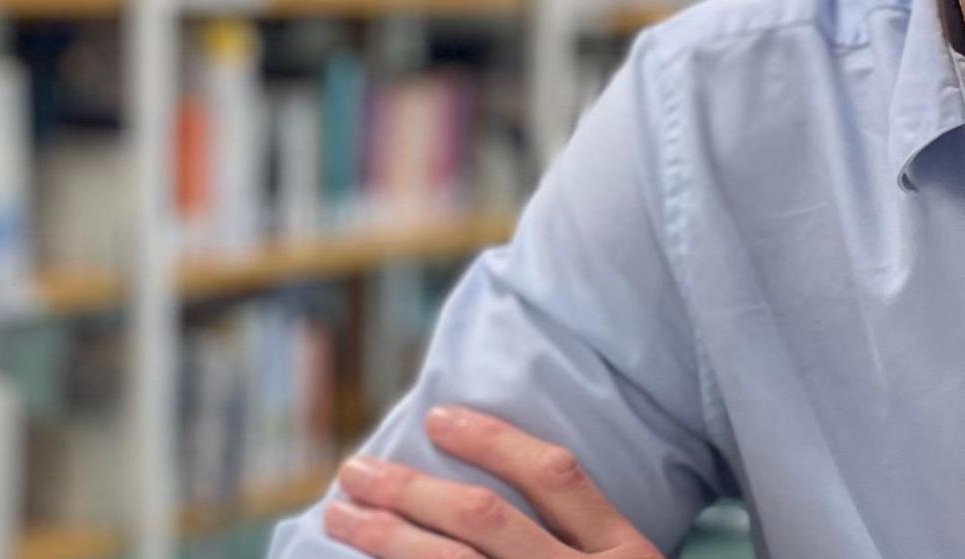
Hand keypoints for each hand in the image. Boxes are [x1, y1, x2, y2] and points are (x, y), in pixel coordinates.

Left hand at [323, 405, 665, 558]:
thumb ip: (580, 537)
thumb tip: (481, 499)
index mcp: (622, 555)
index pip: (555, 477)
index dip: (494, 441)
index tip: (437, 418)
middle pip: (484, 520)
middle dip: (411, 488)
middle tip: (356, 469)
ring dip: (387, 536)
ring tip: (342, 513)